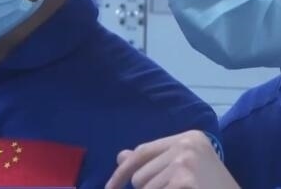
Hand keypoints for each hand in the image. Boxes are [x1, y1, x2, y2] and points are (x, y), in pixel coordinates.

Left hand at [105, 130, 238, 188]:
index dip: (122, 171)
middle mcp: (186, 143)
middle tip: (174, 188)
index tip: (109, 187)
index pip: (141, 152)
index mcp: (188, 137)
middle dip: (148, 188)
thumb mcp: (184, 169)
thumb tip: (121, 155)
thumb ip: (154, 161)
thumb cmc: (210, 187)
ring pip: (144, 186)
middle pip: (139, 172)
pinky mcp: (184, 177)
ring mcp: (185, 160)